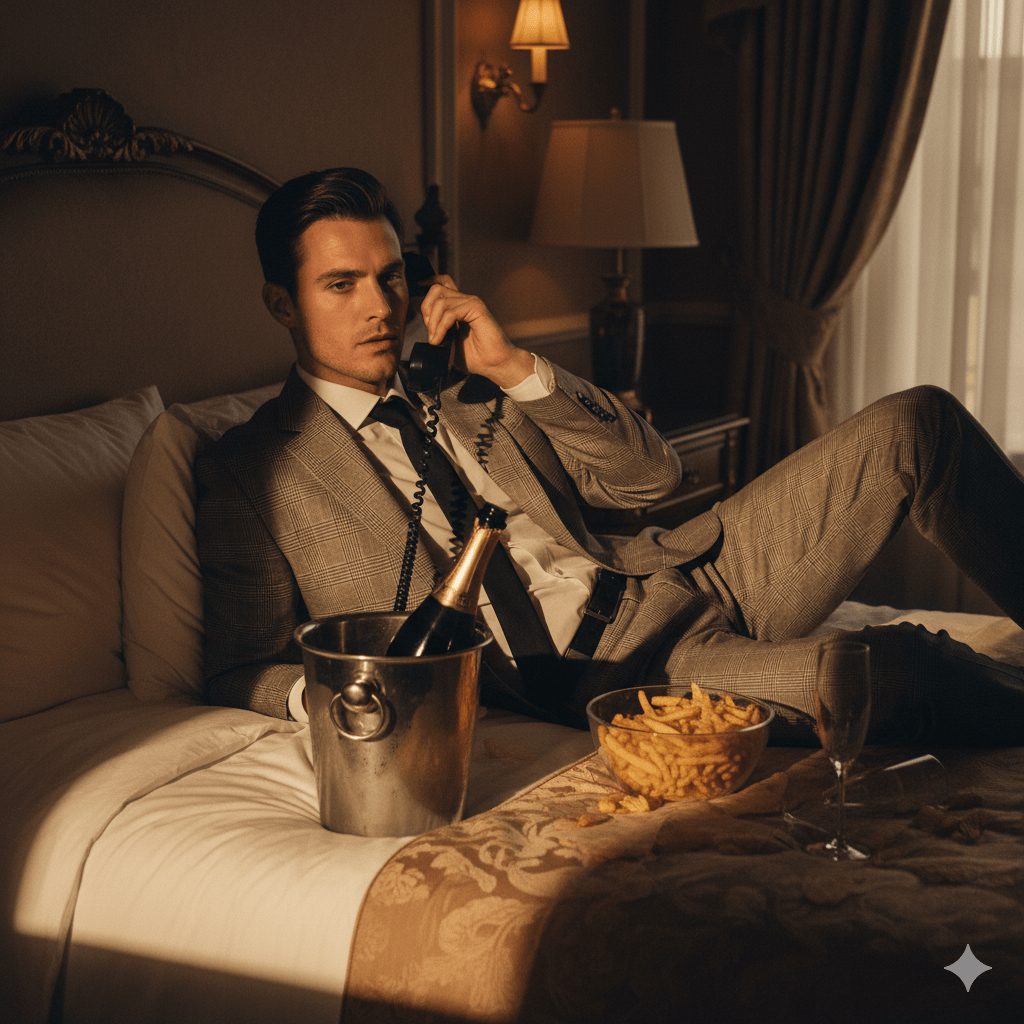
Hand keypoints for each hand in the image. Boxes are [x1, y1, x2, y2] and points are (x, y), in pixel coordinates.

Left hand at [419, 276, 533, 387]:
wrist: (495, 364)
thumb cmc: (476, 357)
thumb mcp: (450, 344)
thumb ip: (438, 333)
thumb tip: (424, 333)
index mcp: (459, 306)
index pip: (441, 284)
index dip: (427, 285)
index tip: (418, 296)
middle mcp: (465, 301)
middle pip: (436, 289)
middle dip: (426, 309)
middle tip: (430, 332)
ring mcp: (471, 303)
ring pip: (441, 301)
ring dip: (433, 323)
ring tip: (435, 340)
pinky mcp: (476, 308)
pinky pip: (450, 312)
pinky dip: (441, 327)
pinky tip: (440, 339)